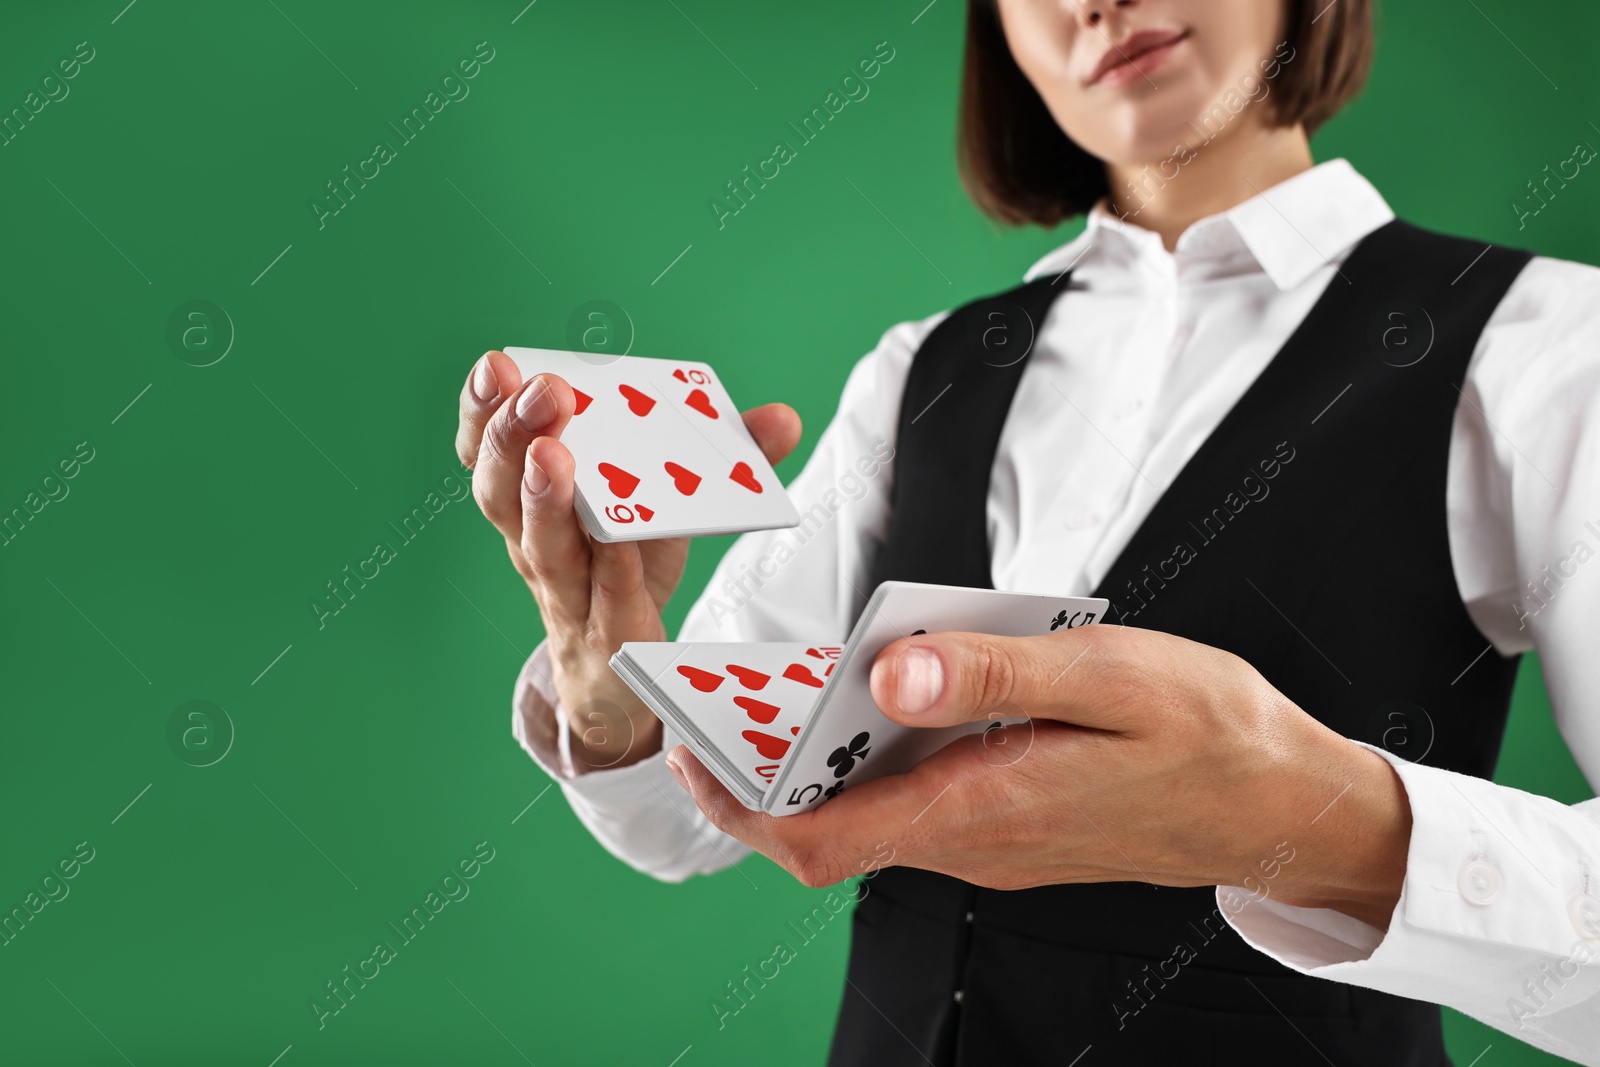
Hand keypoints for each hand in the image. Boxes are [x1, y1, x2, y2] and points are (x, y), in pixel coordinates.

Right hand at [456, 351, 801, 770]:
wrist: (619, 678)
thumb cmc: (629, 573)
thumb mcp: (667, 507)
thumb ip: (723, 460)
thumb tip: (781, 418)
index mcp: (538, 503)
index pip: (489, 452)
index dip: (485, 410)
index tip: (496, 364)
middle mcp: (538, 546)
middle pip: (504, 492)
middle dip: (514, 434)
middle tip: (544, 391)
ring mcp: (569, 595)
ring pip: (543, 548)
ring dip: (545, 499)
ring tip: (553, 454)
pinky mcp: (609, 638)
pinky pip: (605, 602)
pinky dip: (612, 571)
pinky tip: (621, 543)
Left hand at [667, 624, 1412, 928]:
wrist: (1284, 803)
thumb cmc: (1210, 735)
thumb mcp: (1107, 678)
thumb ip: (992, 676)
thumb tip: (886, 672)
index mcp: (982, 810)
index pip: (820, 842)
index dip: (739, 805)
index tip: (691, 749)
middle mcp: (973, 843)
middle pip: (831, 831)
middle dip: (763, 776)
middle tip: (726, 698)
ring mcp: (992, 844)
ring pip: (873, 814)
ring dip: (823, 763)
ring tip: (795, 684)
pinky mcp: (1011, 827)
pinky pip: (920, 802)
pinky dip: (881, 759)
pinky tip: (892, 695)